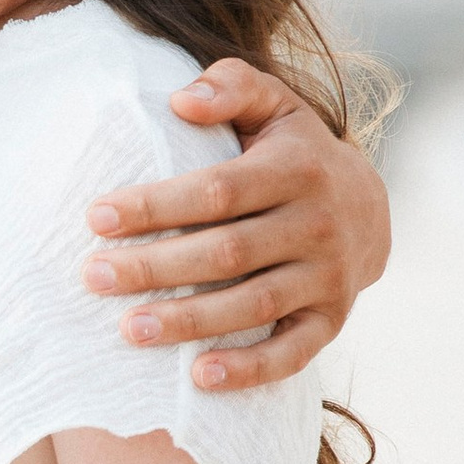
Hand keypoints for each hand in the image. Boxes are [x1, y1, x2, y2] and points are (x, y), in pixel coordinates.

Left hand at [80, 61, 389, 392]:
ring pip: (253, 305)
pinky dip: (249, 370)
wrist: (370, 208)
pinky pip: (291, 353)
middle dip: (156, 267)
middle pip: (227, 252)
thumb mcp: (274, 105)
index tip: (96, 217)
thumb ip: (230, 86)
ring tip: (127, 330)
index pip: (216, 191)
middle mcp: (317, 224)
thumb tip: (180, 100)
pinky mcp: (331, 321)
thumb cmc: (294, 152)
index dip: (156, 205)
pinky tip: (198, 376)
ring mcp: (327, 277)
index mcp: (296, 169)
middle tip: (93, 276)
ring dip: (188, 322)